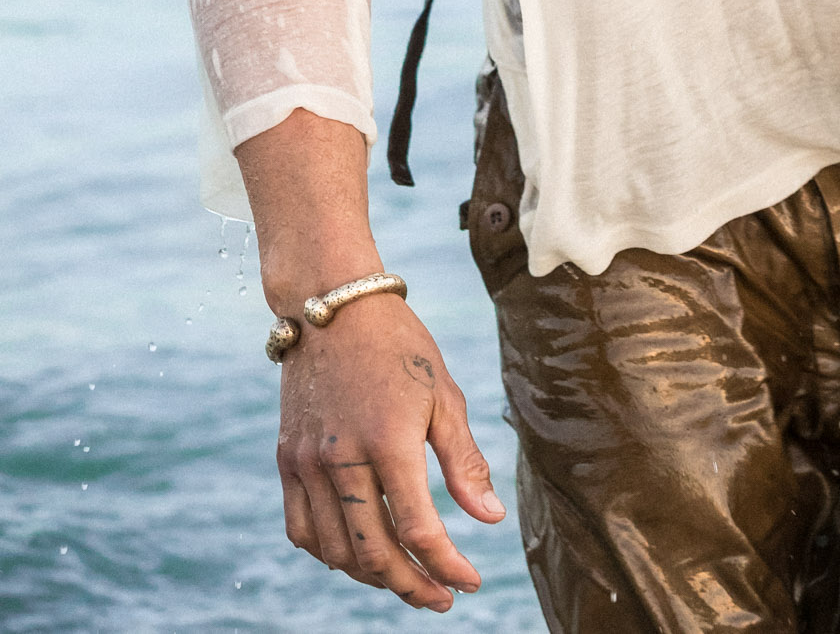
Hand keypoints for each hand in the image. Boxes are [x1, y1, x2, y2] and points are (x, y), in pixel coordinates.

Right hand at [276, 292, 503, 611]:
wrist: (334, 304)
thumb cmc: (399, 345)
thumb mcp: (443, 394)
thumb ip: (464, 462)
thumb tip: (490, 519)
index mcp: (388, 439)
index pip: (418, 529)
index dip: (447, 566)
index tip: (470, 582)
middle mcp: (341, 457)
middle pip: (374, 552)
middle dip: (412, 585)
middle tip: (441, 597)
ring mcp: (307, 462)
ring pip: (336, 551)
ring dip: (373, 577)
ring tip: (405, 578)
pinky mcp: (287, 459)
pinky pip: (302, 530)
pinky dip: (330, 555)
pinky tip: (357, 555)